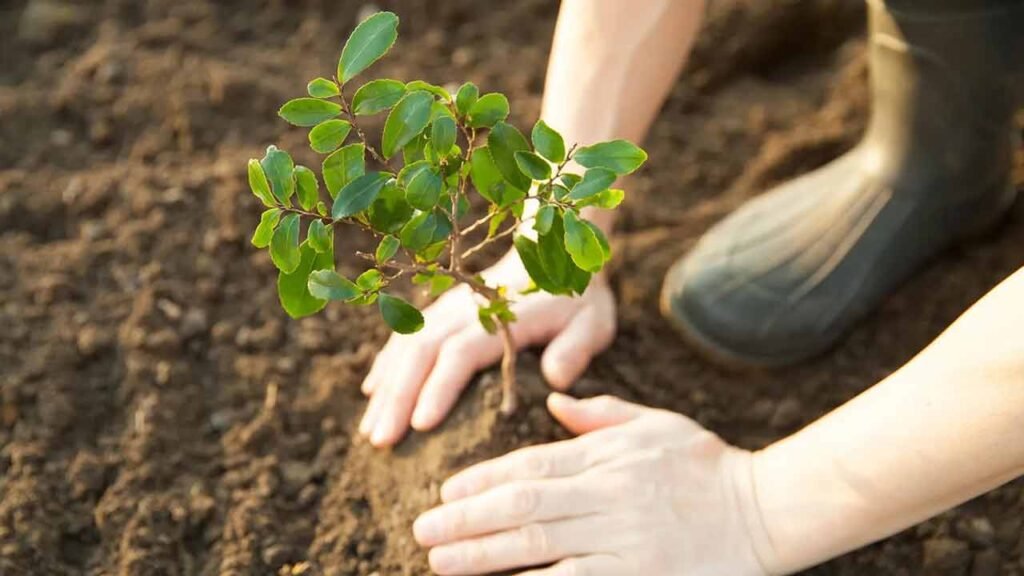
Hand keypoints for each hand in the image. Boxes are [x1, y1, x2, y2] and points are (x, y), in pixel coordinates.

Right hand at [359, 252, 616, 446]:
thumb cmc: (576, 299)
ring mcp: (447, 308)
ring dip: (386, 388)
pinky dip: (386, 364)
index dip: (439, 388)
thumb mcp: (592, 321)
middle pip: (421, 353)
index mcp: (500, 317)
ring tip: (370, 431)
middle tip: (381, 441)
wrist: (554, 252)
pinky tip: (372, 393)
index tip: (420, 425)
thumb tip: (555, 379)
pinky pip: (404, 336)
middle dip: (398, 398)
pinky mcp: (440, 311)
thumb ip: (575, 349)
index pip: (461, 353)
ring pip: (406, 346)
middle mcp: (465, 310)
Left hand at [412, 394, 772, 575]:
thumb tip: (554, 401)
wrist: (767, 510)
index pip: (530, 467)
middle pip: (523, 509)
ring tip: (441, 562)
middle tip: (422, 532)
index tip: (444, 493)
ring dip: (483, 556)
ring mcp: (624, 540)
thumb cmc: (707, 465)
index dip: (481, 480)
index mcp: (607, 457)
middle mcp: (609, 496)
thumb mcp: (656, 423)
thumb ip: (601, 414)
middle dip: (466, 520)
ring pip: (539, 548)